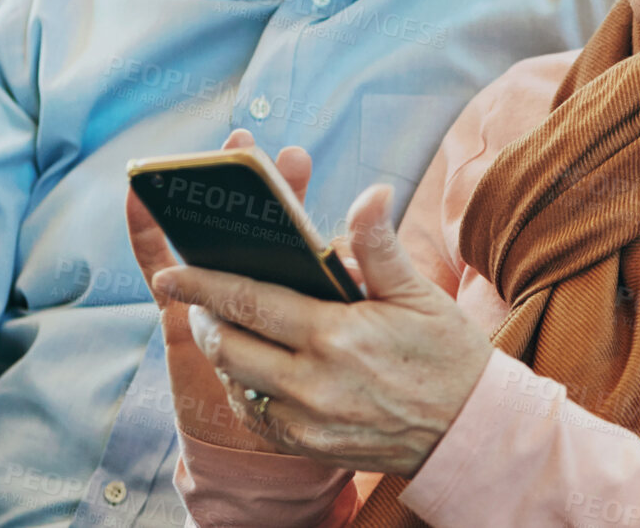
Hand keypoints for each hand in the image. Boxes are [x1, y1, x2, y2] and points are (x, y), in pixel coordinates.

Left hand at [148, 153, 494, 475]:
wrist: (468, 431)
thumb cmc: (447, 354)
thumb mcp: (420, 294)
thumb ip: (380, 246)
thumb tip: (371, 193)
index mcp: (337, 336)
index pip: (251, 302)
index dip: (204, 285)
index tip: (171, 272)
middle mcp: (312, 384)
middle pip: (229, 345)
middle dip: (202, 316)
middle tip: (194, 295)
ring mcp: (305, 422)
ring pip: (234, 381)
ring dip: (222, 350)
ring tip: (222, 323)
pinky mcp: (306, 446)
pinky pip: (253, 414)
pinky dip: (243, 385)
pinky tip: (253, 365)